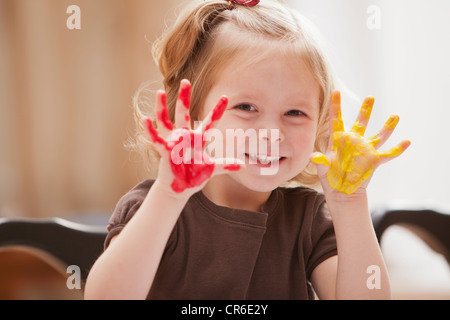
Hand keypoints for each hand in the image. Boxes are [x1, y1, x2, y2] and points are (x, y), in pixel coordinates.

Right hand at [143, 79, 242, 196]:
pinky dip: (150, 130)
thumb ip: (225, 165)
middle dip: (184, 97)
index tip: (225, 97)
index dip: (217, 111)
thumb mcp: (211, 169)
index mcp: (198, 139)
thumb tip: (244, 164)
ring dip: (162, 107)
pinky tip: (145, 119)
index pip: (210, 122)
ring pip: (166, 120)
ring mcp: (173, 142)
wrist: (180, 188)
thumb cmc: (195, 175)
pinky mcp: (164, 151)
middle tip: (185, 81)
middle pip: (184, 113)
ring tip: (159, 92)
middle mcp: (185, 136)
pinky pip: (156, 139)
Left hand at [311, 91, 410, 194]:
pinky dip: (397, 149)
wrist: (341, 191)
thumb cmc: (330, 178)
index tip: (335, 91)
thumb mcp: (323, 169)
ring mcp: (364, 150)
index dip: (336, 106)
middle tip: (370, 97)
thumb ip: (320, 161)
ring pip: (378, 135)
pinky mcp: (373, 161)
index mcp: (338, 140)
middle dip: (365, 110)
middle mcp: (353, 142)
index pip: (337, 120)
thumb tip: (314, 157)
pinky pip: (388, 154)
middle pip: (360, 123)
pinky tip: (407, 142)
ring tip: (395, 116)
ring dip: (387, 127)